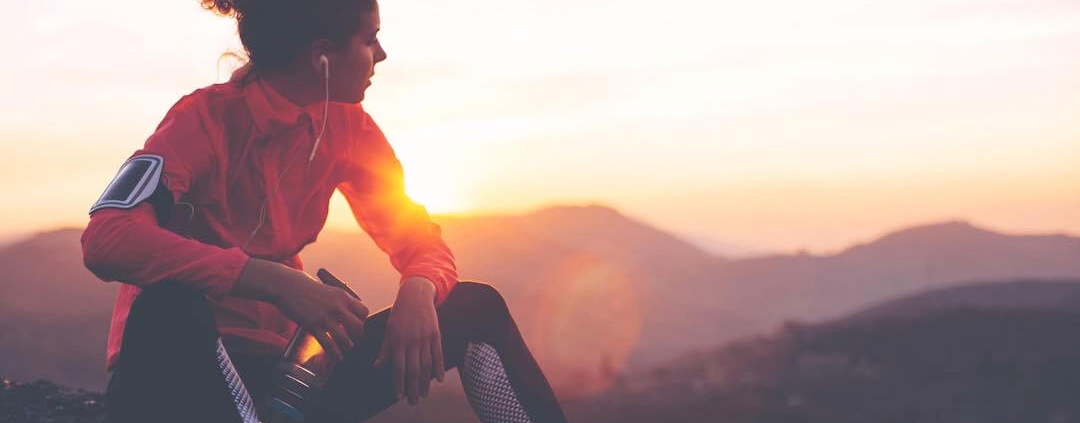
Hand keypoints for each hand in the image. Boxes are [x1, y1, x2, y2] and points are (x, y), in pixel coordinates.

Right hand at [232, 259, 368, 361]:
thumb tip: (345, 311)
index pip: (363, 311)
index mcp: (343, 296)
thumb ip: (338, 300)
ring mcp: (325, 317)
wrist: (287, 286)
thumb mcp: (328, 290)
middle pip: (358, 326)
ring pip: (344, 338)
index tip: (356, 325)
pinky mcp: (312, 325)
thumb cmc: (306, 287)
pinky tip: (336, 357)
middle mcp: (337, 307)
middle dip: (357, 336)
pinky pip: (328, 344)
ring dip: (347, 346)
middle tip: (353, 339)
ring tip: (345, 349)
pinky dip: (334, 353)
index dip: (362, 321)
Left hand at [374, 277, 444, 404]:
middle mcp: (411, 341)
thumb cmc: (399, 314)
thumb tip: (377, 367)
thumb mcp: (388, 330)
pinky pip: (438, 354)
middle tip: (412, 402)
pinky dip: (439, 367)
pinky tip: (439, 379)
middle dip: (412, 388)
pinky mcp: (435, 334)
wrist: (416, 295)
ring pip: (426, 365)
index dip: (398, 383)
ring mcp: (425, 338)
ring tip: (424, 394)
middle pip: (413, 370)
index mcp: (397, 341)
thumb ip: (384, 350)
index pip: (398, 367)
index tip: (398, 396)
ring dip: (425, 382)